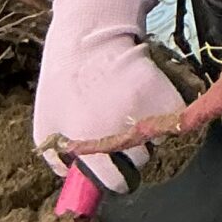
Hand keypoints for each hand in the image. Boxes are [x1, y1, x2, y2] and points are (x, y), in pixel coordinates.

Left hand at [33, 0, 184, 195]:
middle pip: (140, 163)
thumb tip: (78, 183)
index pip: (116, 183)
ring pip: (159, 141)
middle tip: (117, 134)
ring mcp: (149, 111)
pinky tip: (146, 102)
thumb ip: (59, 163)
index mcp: (90, 142)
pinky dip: (166, 115)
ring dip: (149, 134)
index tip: (109, 169)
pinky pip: (175, 118)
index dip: (112, 178)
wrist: (89, 38)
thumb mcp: (45, 127)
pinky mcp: (168, 94)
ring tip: (130, 113)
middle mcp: (123, 130)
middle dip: (129, 155)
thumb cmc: (62, 83)